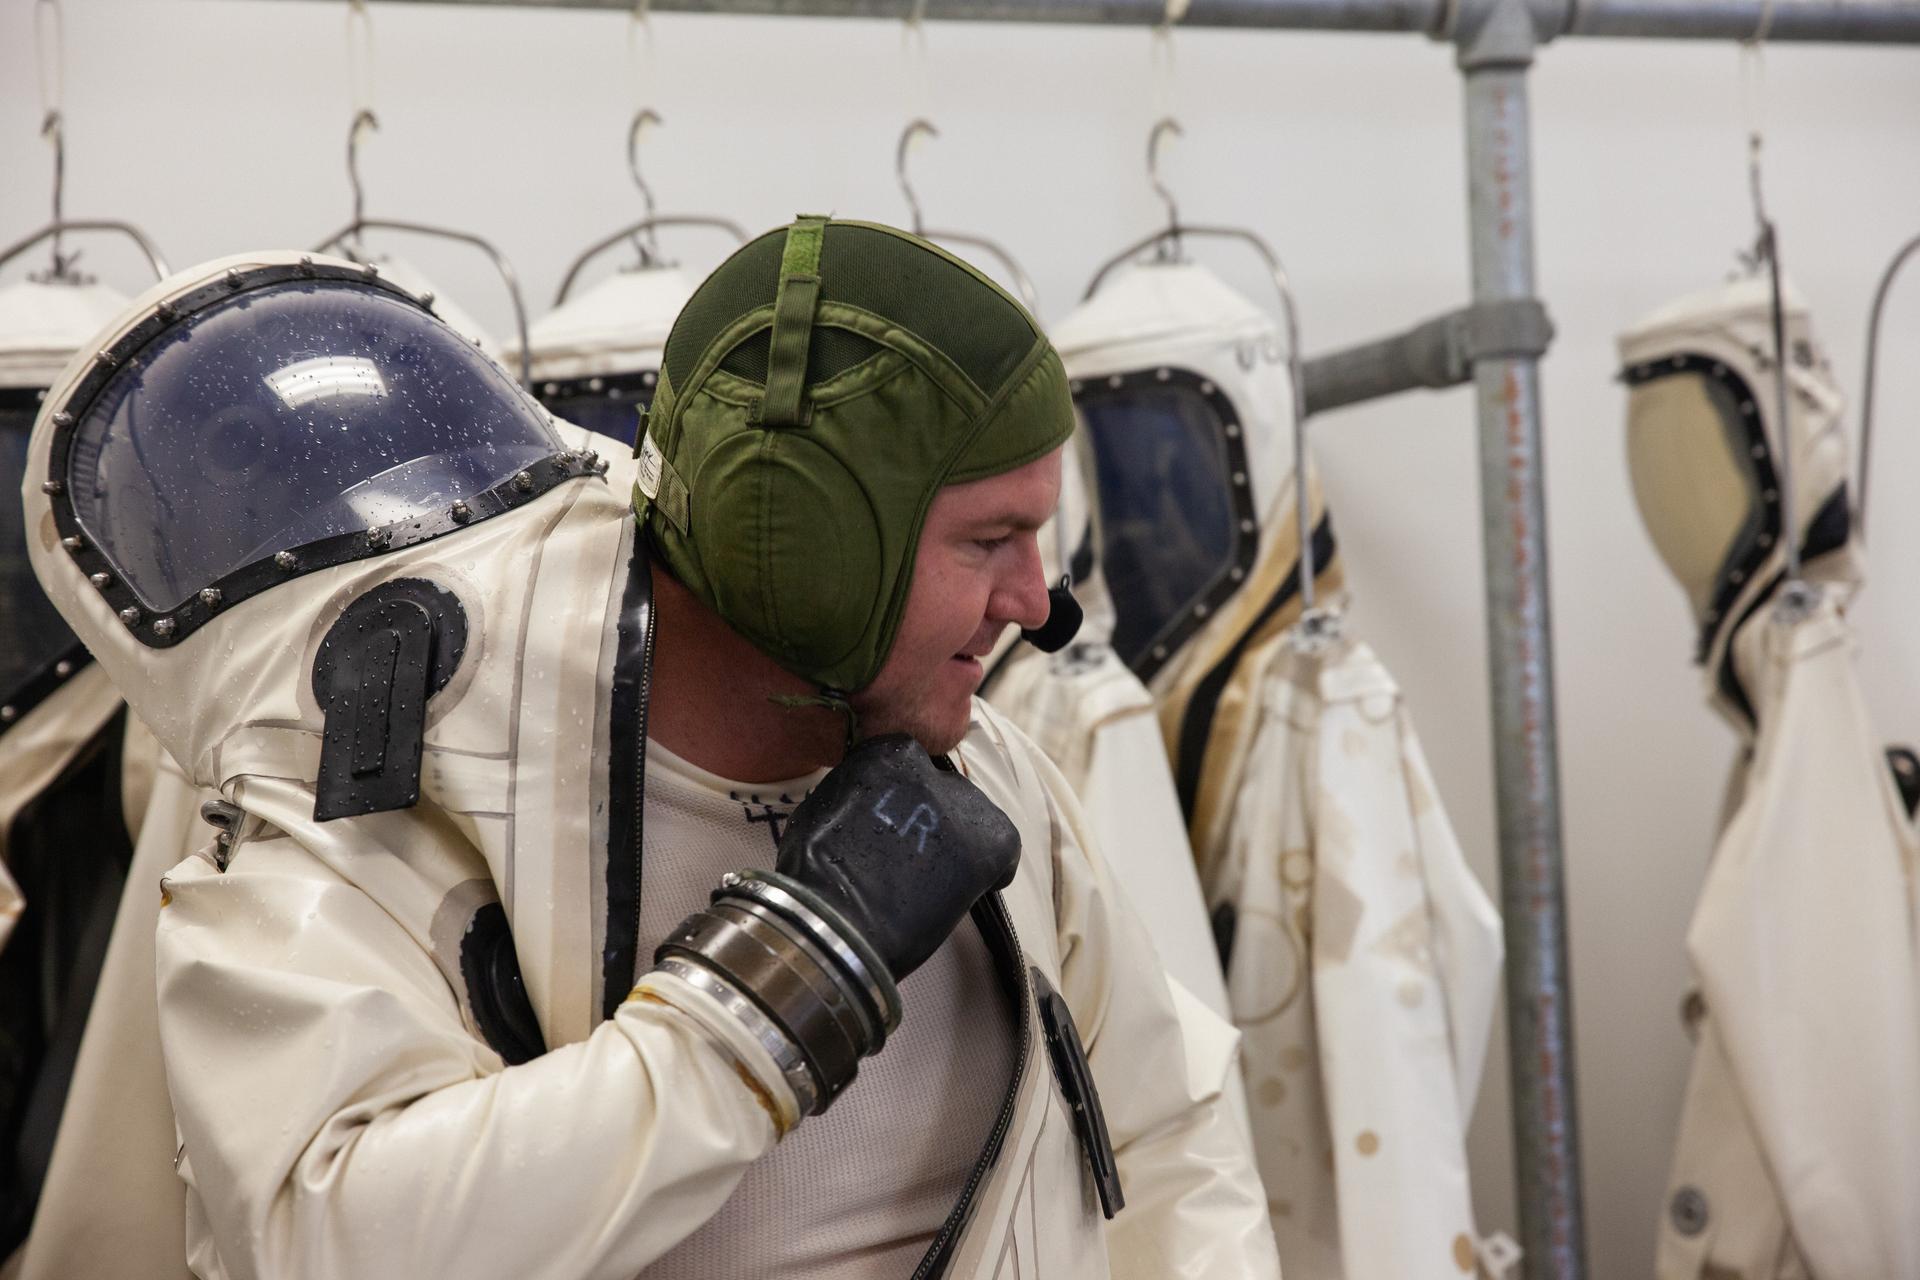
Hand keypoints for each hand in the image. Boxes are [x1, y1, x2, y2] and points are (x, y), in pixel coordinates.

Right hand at [774, 734, 1020, 981]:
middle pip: (943, 788)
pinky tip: (967, 888)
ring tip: (934, 878)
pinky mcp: (989, 843)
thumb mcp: (823, 807)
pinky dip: (990, 868)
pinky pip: (1002, 849)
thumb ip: (856, 791)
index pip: (907, 762)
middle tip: (912, 855)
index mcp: (886, 753)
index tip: (892, 821)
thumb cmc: (815, 873)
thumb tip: (869, 800)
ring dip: (957, 840)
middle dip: (933, 815)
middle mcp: (930, 770)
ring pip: (972, 816)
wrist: (838, 925)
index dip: (902, 796)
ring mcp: (963, 807)